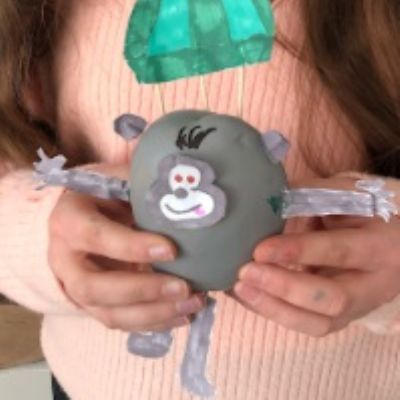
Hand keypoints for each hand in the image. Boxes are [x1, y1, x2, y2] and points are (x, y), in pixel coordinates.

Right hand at [48, 163, 203, 331]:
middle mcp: (66, 260)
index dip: (131, 247)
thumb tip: (186, 200)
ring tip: (193, 304)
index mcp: (69, 221)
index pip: (96, 236)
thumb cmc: (104, 196)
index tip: (171, 250)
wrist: (79, 218)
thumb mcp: (118, 182)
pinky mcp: (93, 305)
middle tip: (184, 287)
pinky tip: (183, 316)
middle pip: (95, 287)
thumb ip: (143, 190)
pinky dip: (153, 323)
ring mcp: (76, 288)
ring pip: (109, 313)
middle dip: (143, 290)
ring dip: (154, 313)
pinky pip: (120, 322)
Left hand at [233, 175, 399, 336]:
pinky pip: (306, 323)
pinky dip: (272, 311)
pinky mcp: (341, 318)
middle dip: (284, 288)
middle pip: (332, 299)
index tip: (260, 250)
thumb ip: (311, 196)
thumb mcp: (348, 195)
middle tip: (245, 273)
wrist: (394, 240)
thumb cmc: (367, 211)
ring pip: (318, 323)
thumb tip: (265, 201)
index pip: (339, 252)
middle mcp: (375, 284)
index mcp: (381, 245)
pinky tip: (246, 295)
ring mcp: (359, 307)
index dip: (299, 252)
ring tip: (239, 288)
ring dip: (273, 308)